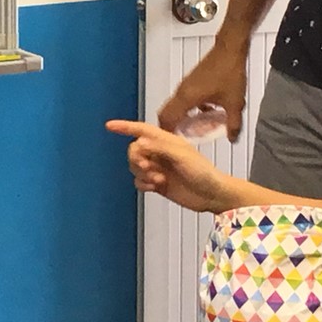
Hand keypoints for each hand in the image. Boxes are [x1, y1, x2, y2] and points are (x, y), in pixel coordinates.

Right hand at [105, 120, 227, 212]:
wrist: (213, 196)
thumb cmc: (204, 173)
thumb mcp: (182, 156)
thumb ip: (160, 147)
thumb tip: (139, 142)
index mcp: (166, 141)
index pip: (141, 130)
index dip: (124, 127)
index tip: (109, 126)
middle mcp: (160, 153)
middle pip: (134, 150)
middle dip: (136, 159)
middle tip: (147, 167)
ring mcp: (158, 168)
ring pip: (134, 167)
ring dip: (142, 173)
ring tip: (158, 179)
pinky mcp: (157, 183)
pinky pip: (139, 181)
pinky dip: (143, 184)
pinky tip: (155, 187)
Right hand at [158, 42, 246, 140]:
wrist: (229, 49)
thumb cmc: (229, 72)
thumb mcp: (234, 103)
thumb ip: (233, 124)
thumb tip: (233, 139)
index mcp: (187, 98)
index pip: (167, 119)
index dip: (167, 134)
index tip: (173, 145)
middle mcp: (181, 92)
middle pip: (165, 113)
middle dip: (170, 127)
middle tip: (180, 139)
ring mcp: (184, 85)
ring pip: (173, 106)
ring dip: (179, 117)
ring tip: (192, 128)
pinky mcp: (190, 81)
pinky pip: (182, 99)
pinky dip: (187, 109)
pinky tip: (204, 112)